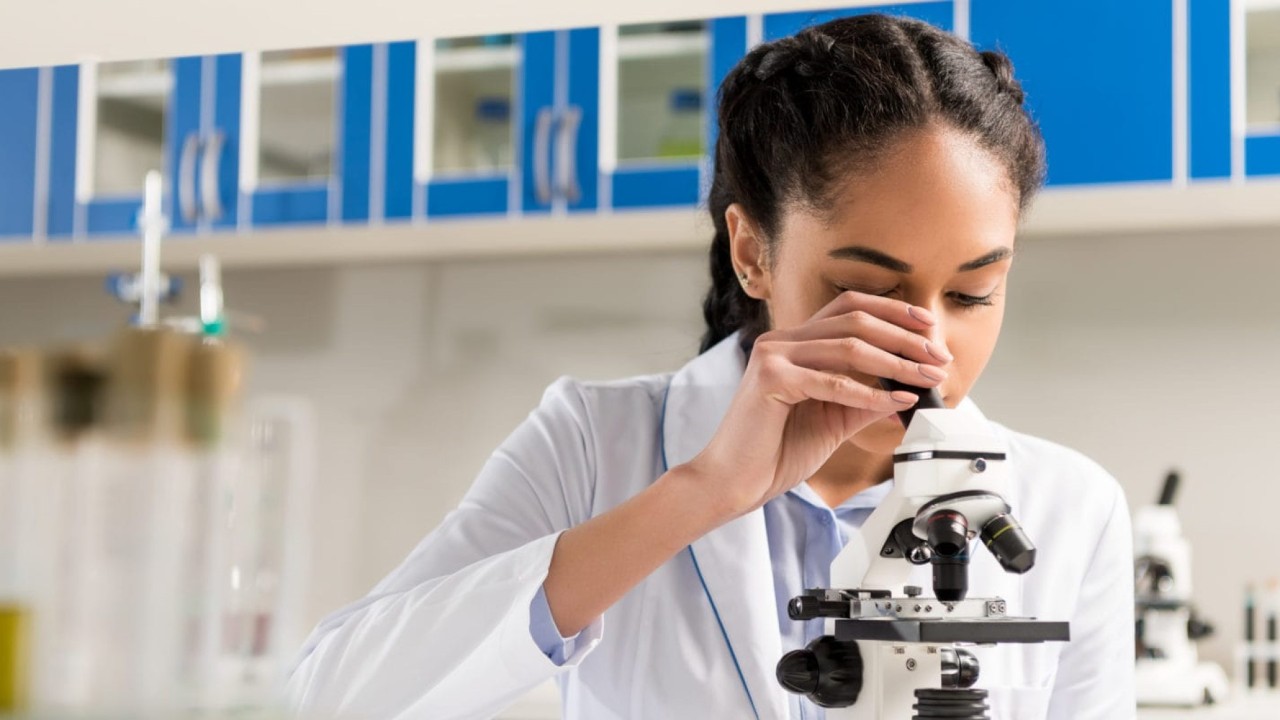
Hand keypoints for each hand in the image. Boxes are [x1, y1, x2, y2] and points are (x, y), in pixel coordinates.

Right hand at [683, 291, 950, 520]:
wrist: (734, 483)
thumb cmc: (774, 452)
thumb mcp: (833, 421)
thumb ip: (866, 402)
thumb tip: (908, 392)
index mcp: (793, 344)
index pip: (849, 307)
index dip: (893, 311)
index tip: (929, 326)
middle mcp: (781, 342)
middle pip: (855, 319)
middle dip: (905, 337)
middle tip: (938, 357)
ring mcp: (773, 357)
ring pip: (849, 346)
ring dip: (897, 362)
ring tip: (925, 378)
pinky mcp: (770, 380)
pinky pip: (833, 382)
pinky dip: (870, 393)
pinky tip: (895, 402)